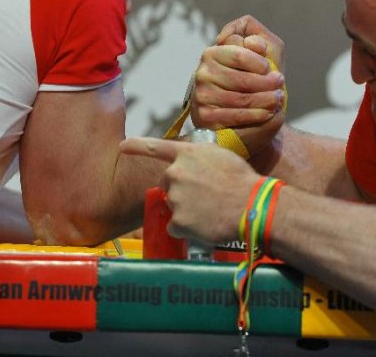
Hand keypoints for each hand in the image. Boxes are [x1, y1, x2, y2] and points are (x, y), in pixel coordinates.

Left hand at [120, 137, 260, 243]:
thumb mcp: (221, 156)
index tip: (122, 147)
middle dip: (179, 189)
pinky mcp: (178, 221)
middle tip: (204, 196)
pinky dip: (187, 228)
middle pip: (167, 183)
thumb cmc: (243, 181)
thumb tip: (191, 164)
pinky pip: (175, 226)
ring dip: (187, 209)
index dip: (136, 146)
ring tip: (210, 210)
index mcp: (188, 154)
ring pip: (173, 205)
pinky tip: (205, 224)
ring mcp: (175, 198)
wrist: (252, 206)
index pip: (154, 147)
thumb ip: (200, 157)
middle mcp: (176, 173)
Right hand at [192, 16, 286, 156]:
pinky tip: (268, 112)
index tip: (270, 69)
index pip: (240, 56)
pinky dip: (257, 115)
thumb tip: (253, 42)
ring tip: (278, 99)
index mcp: (212, 53)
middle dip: (266, 84)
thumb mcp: (259, 52)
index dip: (260, 63)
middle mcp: (203, 73)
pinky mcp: (205, 116)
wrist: (240, 110)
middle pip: (242, 80)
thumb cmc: (252, 78)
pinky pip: (236, 116)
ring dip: (266, 100)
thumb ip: (259, 37)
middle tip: (279, 85)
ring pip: (241, 99)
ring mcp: (202, 95)